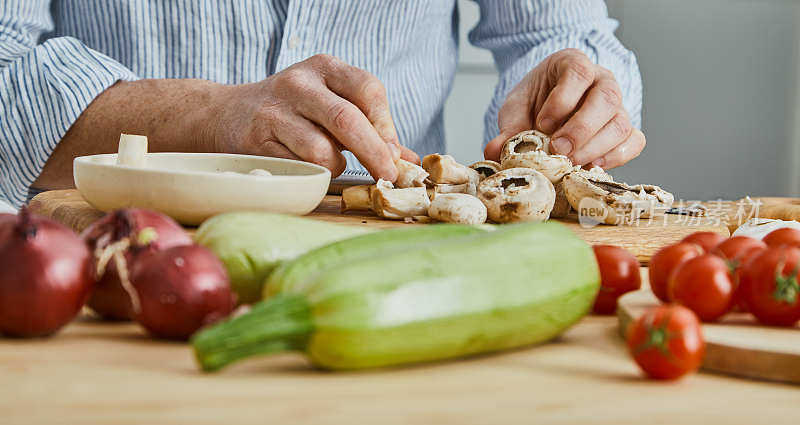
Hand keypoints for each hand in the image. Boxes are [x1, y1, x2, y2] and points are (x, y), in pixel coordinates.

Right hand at [209, 54, 418, 180]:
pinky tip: (305, 166)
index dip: (386, 126)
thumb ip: (370, 129)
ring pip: (322, 151)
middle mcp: (299, 84)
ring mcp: (274, 111)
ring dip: (336, 167)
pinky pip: (298, 168)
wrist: (226, 114)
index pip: (369, 90)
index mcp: (325, 67)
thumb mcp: (330, 105)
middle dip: (374, 153)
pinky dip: (311, 175)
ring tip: (329, 163)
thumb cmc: (292, 113)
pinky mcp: (256, 140)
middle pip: (348, 120)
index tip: (394, 153)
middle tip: (388, 175)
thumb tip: (410, 161)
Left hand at [484, 49, 644, 168]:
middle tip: (558, 150)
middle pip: (606, 99)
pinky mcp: (625, 130)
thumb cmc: (534, 104)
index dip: (562, 101)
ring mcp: (618, 106)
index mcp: (573, 65)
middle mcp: (602, 81)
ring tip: (570, 164)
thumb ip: (509, 128)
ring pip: (621, 123)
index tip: (542, 124)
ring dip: (595, 147)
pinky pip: (634, 142)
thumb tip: (493, 151)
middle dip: (581, 129)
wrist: (547, 111)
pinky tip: (591, 166)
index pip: (578, 73)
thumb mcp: (516, 110)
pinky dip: (615, 157)